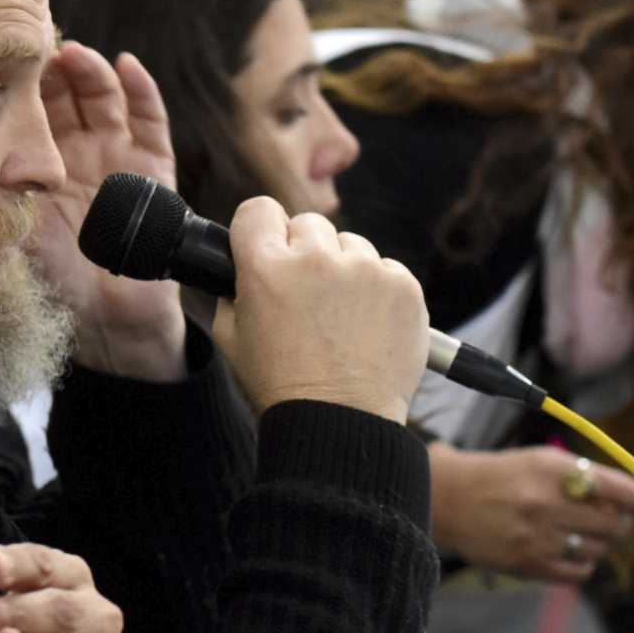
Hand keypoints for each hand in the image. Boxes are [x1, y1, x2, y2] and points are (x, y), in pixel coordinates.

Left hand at [32, 41, 185, 381]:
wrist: (111, 321)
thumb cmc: (56, 281)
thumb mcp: (11, 233)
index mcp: (40, 164)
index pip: (27, 109)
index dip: (17, 82)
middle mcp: (77, 151)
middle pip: (65, 92)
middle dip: (51, 65)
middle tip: (34, 45)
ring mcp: (116, 153)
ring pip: (103, 96)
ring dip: (89, 70)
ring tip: (73, 52)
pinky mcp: (153, 165)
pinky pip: (150, 119)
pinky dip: (141, 88)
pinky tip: (127, 63)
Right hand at [217, 197, 427, 423]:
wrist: (340, 422)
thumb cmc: (280, 384)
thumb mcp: (231, 337)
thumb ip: (231, 291)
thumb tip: (241, 267)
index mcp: (265, 268)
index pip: (258, 210)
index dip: (260, 229)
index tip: (266, 246)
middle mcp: (316, 259)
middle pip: (306, 224)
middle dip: (303, 252)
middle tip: (305, 295)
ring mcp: (364, 269)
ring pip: (350, 245)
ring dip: (343, 269)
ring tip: (339, 317)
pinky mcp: (402, 285)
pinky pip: (385, 268)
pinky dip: (377, 289)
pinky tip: (365, 325)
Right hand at [429, 444, 633, 581]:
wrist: (447, 500)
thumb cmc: (501, 476)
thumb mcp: (541, 461)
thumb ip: (587, 475)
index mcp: (552, 470)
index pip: (617, 489)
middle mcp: (546, 504)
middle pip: (613, 523)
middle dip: (616, 521)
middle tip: (604, 517)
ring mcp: (537, 537)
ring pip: (598, 549)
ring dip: (597, 542)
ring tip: (575, 531)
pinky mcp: (528, 564)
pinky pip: (579, 571)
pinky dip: (581, 562)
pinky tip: (565, 549)